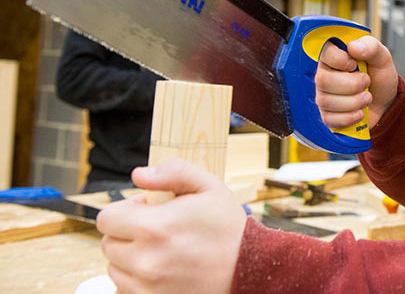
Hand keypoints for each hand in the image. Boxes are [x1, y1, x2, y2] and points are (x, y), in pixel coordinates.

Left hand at [96, 159, 247, 293]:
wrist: (248, 268)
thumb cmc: (228, 227)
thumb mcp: (208, 187)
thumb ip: (173, 172)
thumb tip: (139, 174)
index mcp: (154, 227)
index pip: (106, 218)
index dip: (124, 209)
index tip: (145, 208)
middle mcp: (145, 260)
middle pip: (109, 244)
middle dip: (126, 232)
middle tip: (156, 229)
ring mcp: (147, 286)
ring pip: (115, 268)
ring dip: (130, 257)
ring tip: (160, 250)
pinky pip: (125, 289)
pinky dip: (136, 279)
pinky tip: (160, 269)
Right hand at [315, 35, 397, 129]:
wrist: (385, 102)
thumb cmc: (379, 76)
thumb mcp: (382, 58)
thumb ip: (371, 47)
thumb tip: (353, 46)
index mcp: (334, 56)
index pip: (324, 53)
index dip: (340, 60)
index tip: (354, 64)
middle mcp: (324, 75)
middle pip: (323, 80)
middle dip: (352, 84)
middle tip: (367, 82)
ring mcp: (323, 97)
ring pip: (327, 101)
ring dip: (354, 101)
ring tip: (367, 97)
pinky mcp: (327, 116)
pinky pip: (330, 119)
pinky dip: (350, 117)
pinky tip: (359, 112)